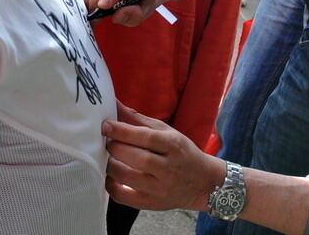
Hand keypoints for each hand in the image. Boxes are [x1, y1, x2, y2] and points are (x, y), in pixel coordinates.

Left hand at [103, 101, 223, 210]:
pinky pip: (124, 198)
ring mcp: (160, 189)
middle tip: (106, 142)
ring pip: (128, 178)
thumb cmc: (181, 153)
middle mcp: (169, 168)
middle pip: (137, 158)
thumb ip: (138, 120)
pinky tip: (110, 176)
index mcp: (174, 146)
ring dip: (110, 166)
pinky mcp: (151, 204)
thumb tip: (114, 105)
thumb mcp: (167, 132)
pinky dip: (111, 186)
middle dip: (115, 148)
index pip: (147, 138)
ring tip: (106, 158)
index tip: (106, 126)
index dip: (123, 131)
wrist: (202, 183)